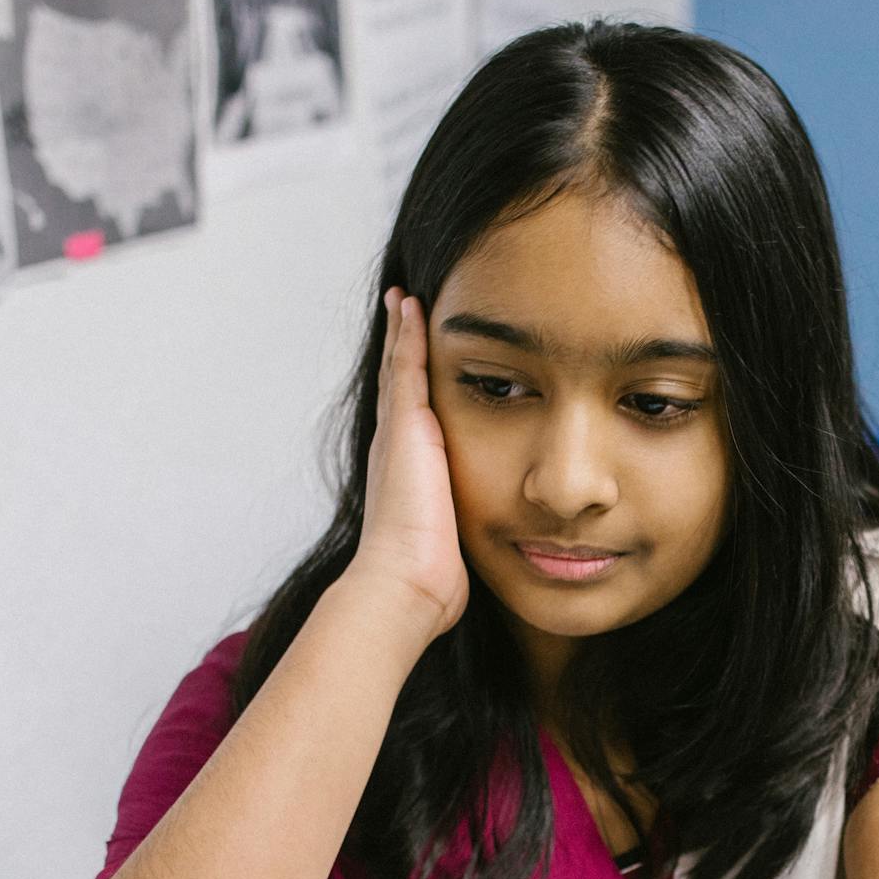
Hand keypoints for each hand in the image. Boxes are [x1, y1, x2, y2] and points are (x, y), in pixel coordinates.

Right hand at [345, 288, 466, 637]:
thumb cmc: (429, 577)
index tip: (414, 362)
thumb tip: (483, 558)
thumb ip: (457, 535)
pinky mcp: (406, 424)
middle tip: (403, 309)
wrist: (406, 581)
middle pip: (399, 383)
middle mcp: (396, 447)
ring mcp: (397, 433)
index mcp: (407, 472)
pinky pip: (407, 365)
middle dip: (402, 348)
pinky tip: (411, 302)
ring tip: (405, 296)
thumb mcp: (449, 546)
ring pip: (400, 367)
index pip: (411, 418)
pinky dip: (407, 332)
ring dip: (403, 330)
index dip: (411, 388)